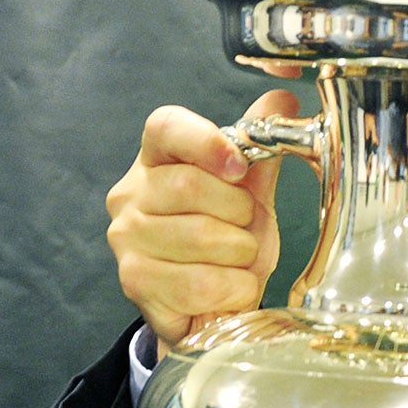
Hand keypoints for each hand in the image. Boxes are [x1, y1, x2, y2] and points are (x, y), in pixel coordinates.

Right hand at [104, 85, 298, 352]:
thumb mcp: (249, 196)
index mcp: (157, 161)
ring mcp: (126, 238)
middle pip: (191, 185)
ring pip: (201, 236)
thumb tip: (281, 97)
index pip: (165, 127)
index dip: (206, 141)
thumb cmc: (226, 248)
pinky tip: (228, 290)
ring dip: (240, 256)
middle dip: (239, 215)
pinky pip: (202, 282)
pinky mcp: (135, 281)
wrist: (211, 310)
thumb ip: (260, 150)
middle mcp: (131, 194)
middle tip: (245, 231)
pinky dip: (233, 289)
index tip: (241, 167)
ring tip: (236, 263)